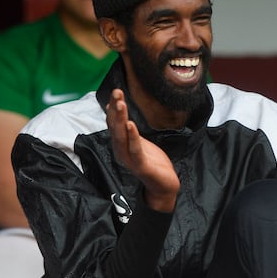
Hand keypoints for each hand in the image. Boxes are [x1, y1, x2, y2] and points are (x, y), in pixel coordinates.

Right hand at [106, 89, 179, 211]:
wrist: (163, 185)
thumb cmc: (151, 161)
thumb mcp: (137, 141)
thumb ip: (126, 128)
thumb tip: (116, 109)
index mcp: (120, 144)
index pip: (113, 123)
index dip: (113, 108)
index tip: (115, 92)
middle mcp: (121, 151)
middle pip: (115, 127)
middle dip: (115, 109)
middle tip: (116, 92)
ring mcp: (129, 158)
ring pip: (121, 136)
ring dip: (120, 119)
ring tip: (121, 104)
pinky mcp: (140, 165)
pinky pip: (135, 149)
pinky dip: (132, 136)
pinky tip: (131, 124)